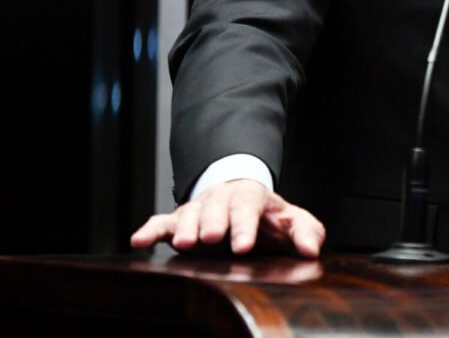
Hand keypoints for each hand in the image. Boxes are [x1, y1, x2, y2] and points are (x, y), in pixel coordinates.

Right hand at [129, 179, 324, 257]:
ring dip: (186, 228)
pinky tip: (138, 242)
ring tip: (186, 243)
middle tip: (212, 238)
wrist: (244, 199)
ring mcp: (199, 209)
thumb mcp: (293, 221)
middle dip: (214, 222)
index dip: (245, 225)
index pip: (249, 206)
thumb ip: (305, 233)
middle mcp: (222, 199)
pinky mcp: (179, 221)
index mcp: (252, 197)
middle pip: (217, 207)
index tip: (244, 245)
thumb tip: (310, 249)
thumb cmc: (269, 217)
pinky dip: (150, 231)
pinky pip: (161, 223)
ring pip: (190, 214)